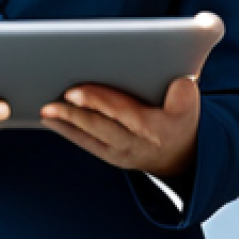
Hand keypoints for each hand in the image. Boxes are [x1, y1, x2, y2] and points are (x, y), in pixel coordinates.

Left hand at [40, 77, 199, 178]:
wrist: (183, 154)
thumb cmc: (181, 113)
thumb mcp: (190, 100)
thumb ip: (184, 90)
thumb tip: (178, 81)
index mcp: (171, 122)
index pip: (146, 106)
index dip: (117, 99)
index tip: (100, 88)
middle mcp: (147, 140)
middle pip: (114, 121)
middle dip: (90, 106)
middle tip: (68, 92)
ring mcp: (128, 151)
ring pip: (95, 134)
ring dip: (70, 120)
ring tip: (48, 107)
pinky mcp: (114, 157)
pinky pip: (88, 144)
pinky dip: (68, 130)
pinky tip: (50, 118)